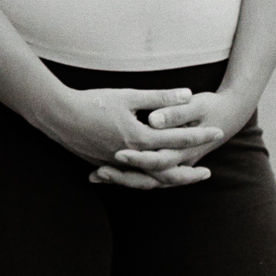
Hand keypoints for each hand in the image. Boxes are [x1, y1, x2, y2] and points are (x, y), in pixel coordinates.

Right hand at [46, 86, 226, 189]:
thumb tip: (187, 94)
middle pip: (168, 172)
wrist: (58, 115)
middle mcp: (131, 158)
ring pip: (149, 181)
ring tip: (182, 179)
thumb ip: (159, 97)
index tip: (217, 131)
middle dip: (188, 172)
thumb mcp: (129, 96)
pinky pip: (131, 180)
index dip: (199, 135)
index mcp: (139, 139)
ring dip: (168, 181)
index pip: (178, 140)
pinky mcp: (106, 167)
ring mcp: (117, 166)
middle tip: (207, 172)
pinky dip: (145, 181)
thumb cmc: (93, 102)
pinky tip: (151, 180)